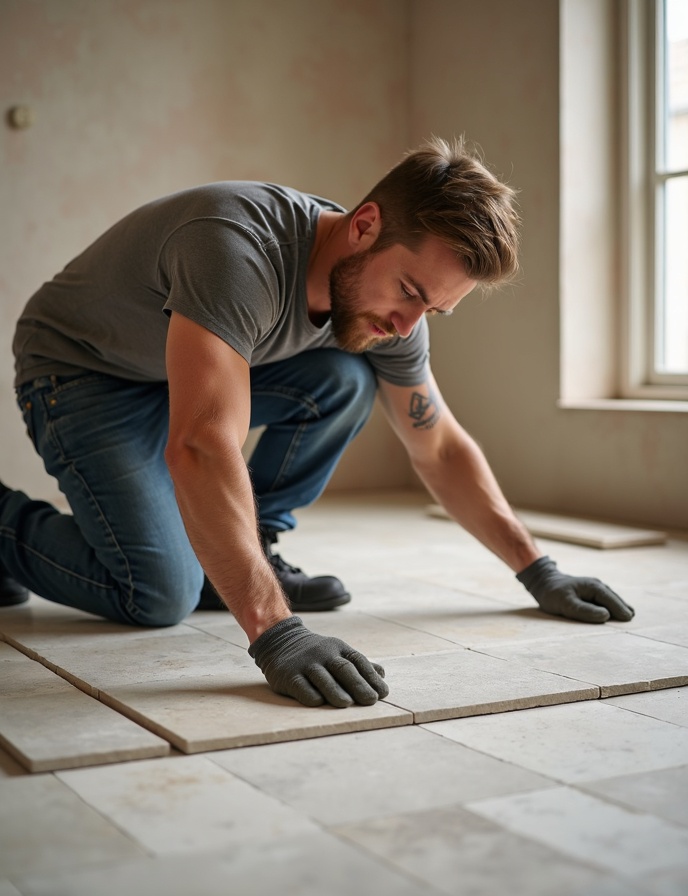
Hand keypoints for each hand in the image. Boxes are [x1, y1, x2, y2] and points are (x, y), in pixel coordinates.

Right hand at [248, 616, 388, 706]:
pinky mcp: (288, 675)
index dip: (371, 677)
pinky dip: (309, 694)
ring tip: (347, 704)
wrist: (280, 642)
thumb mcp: (337, 653)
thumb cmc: (316, 654)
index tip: (383, 693)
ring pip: (322, 677)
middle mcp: (323, 654)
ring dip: (335, 691)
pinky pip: (300, 685)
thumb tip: (382, 674)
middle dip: (358, 685)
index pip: (358, 661)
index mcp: (338, 648)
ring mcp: (305, 663)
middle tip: (371, 701)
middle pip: (343, 669)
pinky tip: (319, 702)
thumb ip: (358, 664)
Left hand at [517, 555, 634, 623]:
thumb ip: (585, 610)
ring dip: (619, 608)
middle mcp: (597, 586)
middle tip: (633, 620)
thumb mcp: (566, 604)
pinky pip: (606, 601)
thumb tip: (606, 616)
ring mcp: (595, 589)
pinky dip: (613, 607)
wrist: (543, 583)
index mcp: (593, 587)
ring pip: (612, 599)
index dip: (620, 609)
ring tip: (629, 617)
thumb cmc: (553, 594)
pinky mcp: (592, 594)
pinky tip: (618, 614)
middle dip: (623, 609)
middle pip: (614, 599)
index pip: (610, 600)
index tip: (629, 619)